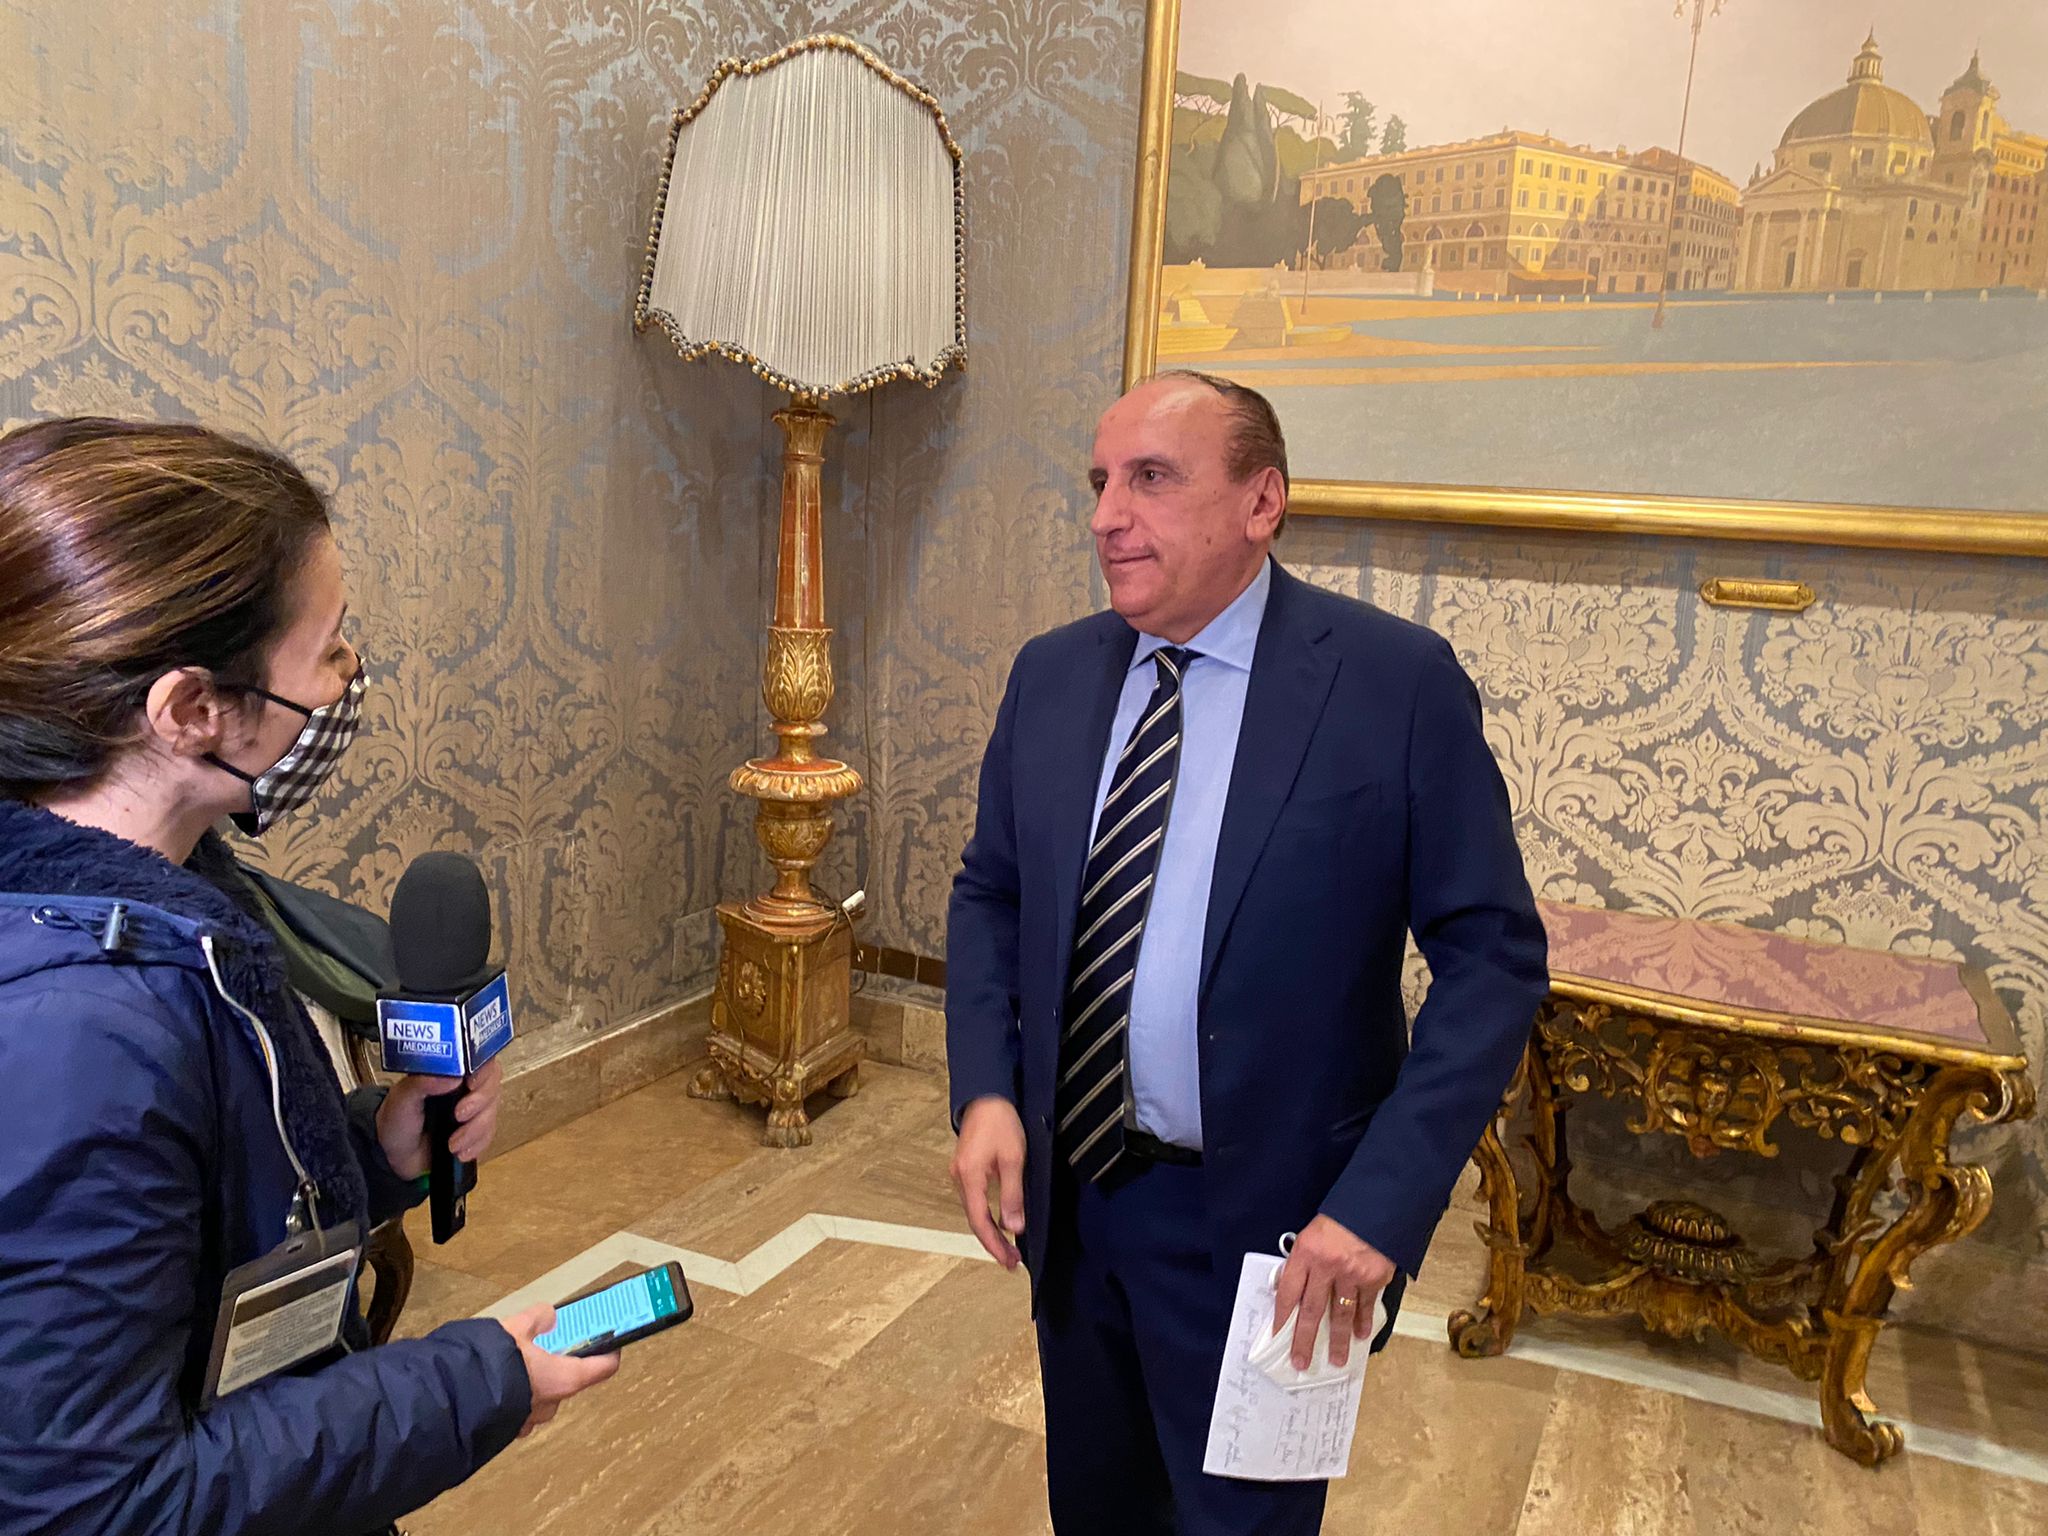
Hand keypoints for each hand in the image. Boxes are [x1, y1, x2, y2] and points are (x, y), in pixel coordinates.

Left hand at [376, 1058, 503, 1179]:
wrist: (392, 1157)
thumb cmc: (396, 1121)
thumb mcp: (401, 1099)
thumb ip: (422, 1082)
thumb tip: (452, 1077)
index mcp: (448, 1071)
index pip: (478, 1059)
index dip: (482, 1070)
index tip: (472, 1085)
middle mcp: (464, 1086)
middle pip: (491, 1085)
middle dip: (479, 1103)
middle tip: (458, 1116)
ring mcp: (473, 1109)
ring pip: (492, 1112)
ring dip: (475, 1130)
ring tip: (452, 1144)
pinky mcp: (476, 1131)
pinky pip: (489, 1135)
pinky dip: (477, 1145)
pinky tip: (460, 1153)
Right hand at [499, 1304, 619, 1437]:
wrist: (452, 1403)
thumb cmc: (490, 1367)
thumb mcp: (516, 1329)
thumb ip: (537, 1319)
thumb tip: (547, 1316)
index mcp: (565, 1379)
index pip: (604, 1368)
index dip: (609, 1351)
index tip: (611, 1340)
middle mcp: (552, 1403)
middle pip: (568, 1380)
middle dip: (558, 1362)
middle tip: (546, 1343)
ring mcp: (529, 1419)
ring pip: (541, 1394)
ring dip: (532, 1379)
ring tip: (514, 1359)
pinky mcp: (507, 1427)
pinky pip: (517, 1407)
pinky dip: (512, 1393)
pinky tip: (496, 1379)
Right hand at [950, 1096, 1026, 1269]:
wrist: (986, 1096)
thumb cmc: (1000, 1121)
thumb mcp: (1013, 1158)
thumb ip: (1012, 1194)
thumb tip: (1013, 1226)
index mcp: (969, 1176)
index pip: (980, 1222)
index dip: (994, 1244)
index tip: (1009, 1260)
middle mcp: (960, 1177)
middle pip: (974, 1220)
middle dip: (993, 1242)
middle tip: (1012, 1261)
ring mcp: (960, 1173)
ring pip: (974, 1211)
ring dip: (990, 1230)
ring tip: (1009, 1247)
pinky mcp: (965, 1168)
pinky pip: (974, 1199)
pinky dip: (986, 1215)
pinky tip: (999, 1221)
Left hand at [1272, 1215, 1395, 1370]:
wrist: (1376, 1206)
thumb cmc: (1341, 1219)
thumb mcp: (1311, 1234)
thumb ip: (1302, 1261)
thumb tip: (1291, 1290)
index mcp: (1306, 1252)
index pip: (1288, 1291)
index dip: (1282, 1316)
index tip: (1278, 1335)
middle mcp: (1327, 1266)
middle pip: (1311, 1311)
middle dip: (1304, 1340)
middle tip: (1301, 1362)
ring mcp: (1351, 1274)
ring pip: (1341, 1315)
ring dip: (1338, 1340)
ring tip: (1336, 1359)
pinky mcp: (1373, 1278)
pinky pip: (1365, 1306)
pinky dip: (1363, 1322)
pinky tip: (1360, 1335)